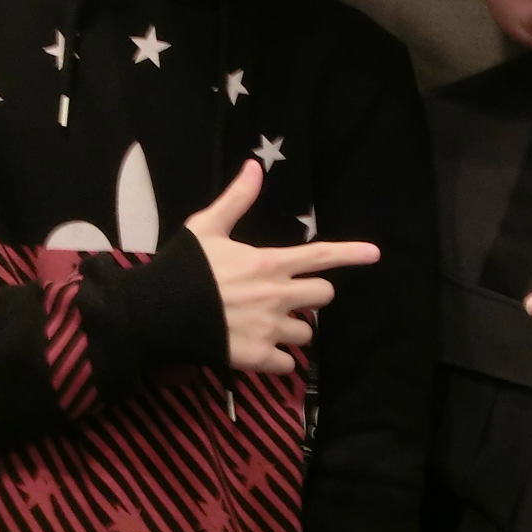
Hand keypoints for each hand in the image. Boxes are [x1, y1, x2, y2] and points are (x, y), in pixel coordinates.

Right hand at [186, 161, 379, 373]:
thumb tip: (255, 166)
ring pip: (306, 334)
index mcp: (269, 264)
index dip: (350, 253)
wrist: (156, 314)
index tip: (374, 254)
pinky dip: (277, 360)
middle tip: (285, 296)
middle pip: (322, 297)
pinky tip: (260, 350)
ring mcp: (269, 329)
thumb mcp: (206, 227)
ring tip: (267, 324)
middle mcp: (277, 297)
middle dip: (310, 296)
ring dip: (293, 329)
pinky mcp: (257, 358)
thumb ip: (236, 200)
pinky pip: (287, 364)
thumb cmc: (183, 268)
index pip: (320, 257)